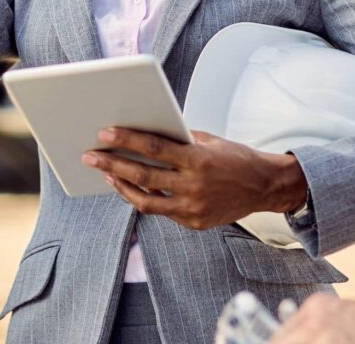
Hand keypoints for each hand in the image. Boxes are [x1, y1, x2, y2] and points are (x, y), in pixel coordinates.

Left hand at [82, 128, 307, 229]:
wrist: (265, 187)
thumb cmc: (234, 158)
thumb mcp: (208, 141)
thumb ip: (178, 140)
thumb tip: (143, 133)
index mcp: (197, 159)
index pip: (153, 148)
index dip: (126, 140)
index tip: (104, 133)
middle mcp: (194, 185)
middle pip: (143, 175)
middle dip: (111, 164)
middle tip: (89, 156)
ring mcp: (193, 208)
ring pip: (146, 201)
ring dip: (121, 186)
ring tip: (105, 174)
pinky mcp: (194, 222)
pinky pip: (162, 211)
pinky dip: (144, 198)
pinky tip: (131, 188)